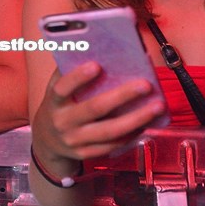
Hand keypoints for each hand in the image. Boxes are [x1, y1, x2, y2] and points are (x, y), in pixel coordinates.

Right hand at [31, 63, 165, 167]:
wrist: (47, 141)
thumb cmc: (59, 106)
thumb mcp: (56, 89)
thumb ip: (69, 72)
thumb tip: (96, 51)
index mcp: (54, 102)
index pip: (62, 89)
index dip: (78, 78)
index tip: (97, 65)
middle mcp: (62, 122)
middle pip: (94, 109)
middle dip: (122, 96)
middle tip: (145, 85)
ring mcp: (75, 140)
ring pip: (109, 132)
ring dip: (136, 119)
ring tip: (157, 106)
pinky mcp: (86, 154)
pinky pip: (113, 145)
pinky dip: (132, 135)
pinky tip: (146, 123)